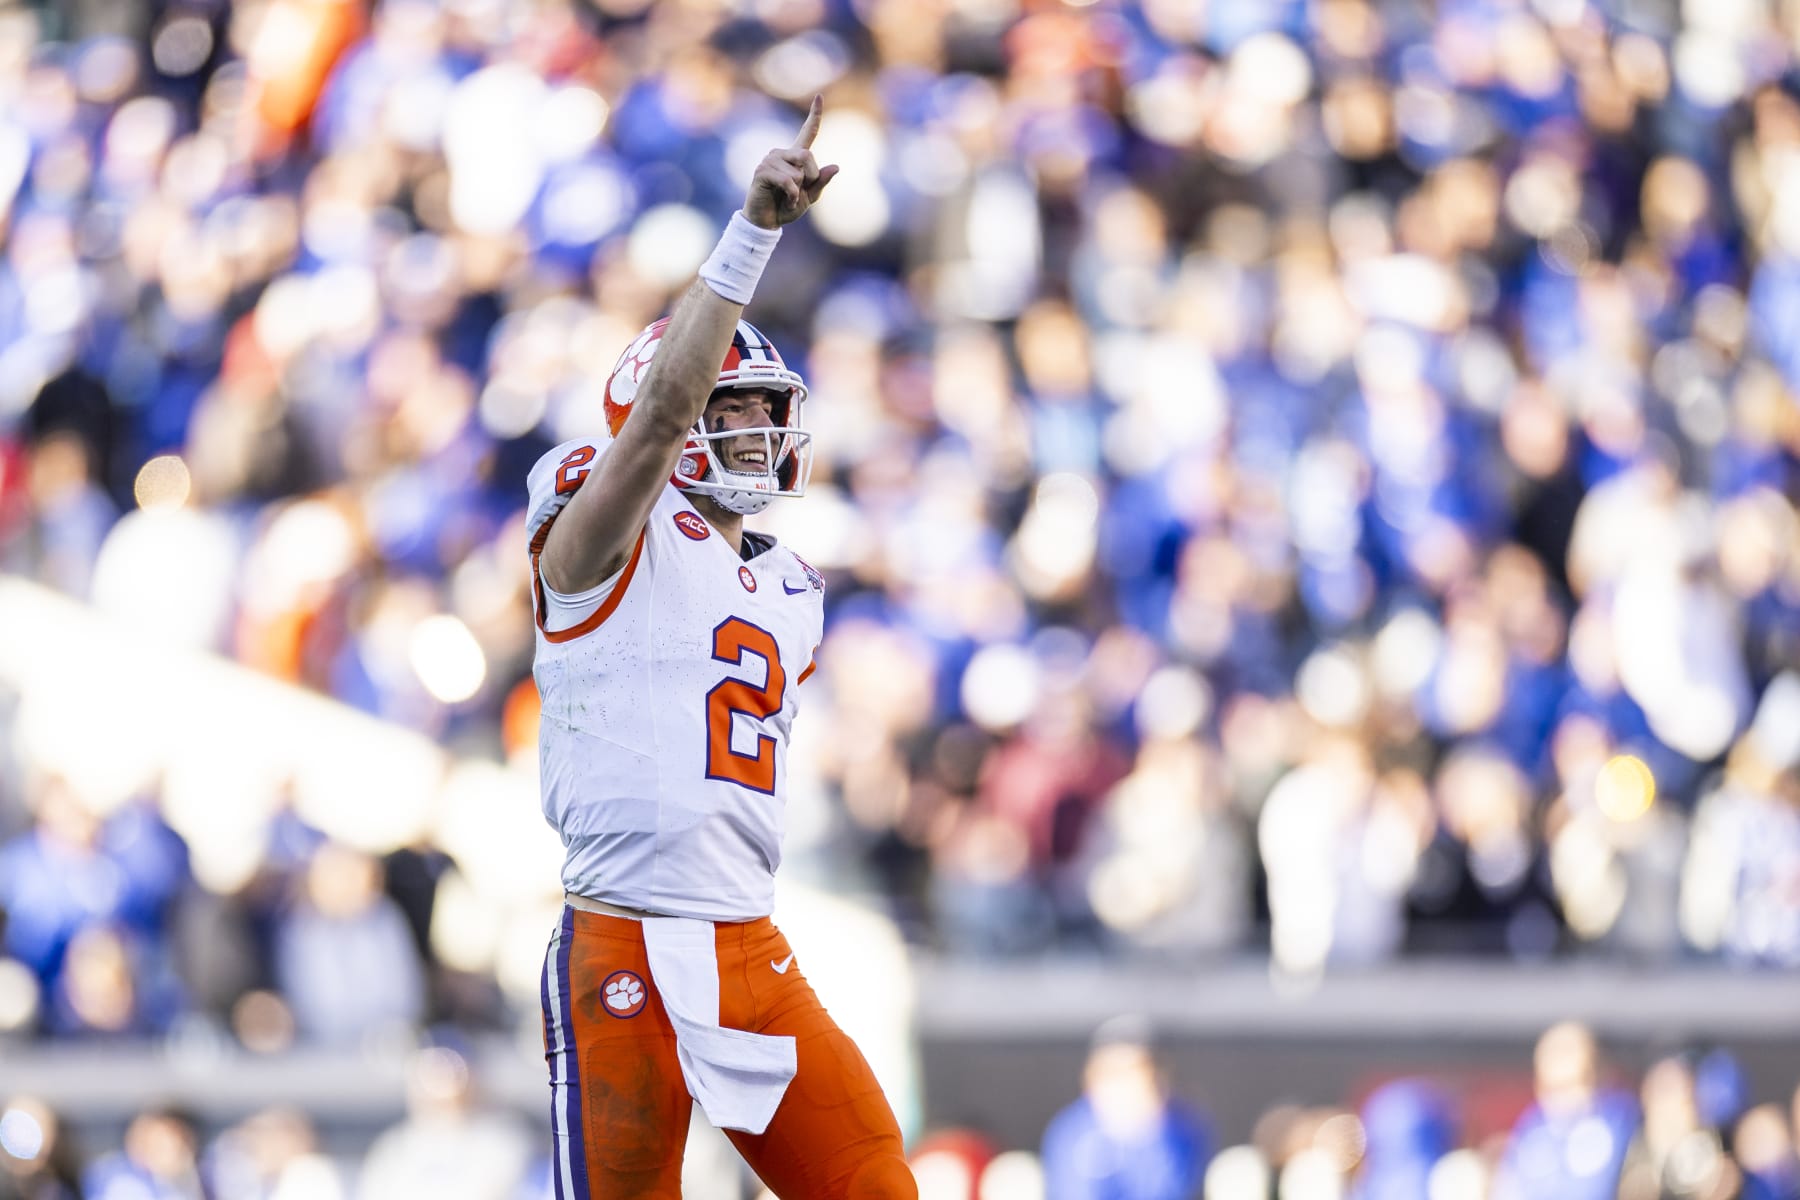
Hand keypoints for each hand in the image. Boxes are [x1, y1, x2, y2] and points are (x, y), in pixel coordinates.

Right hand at [742, 95, 839, 229]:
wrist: (767, 222)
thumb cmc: (787, 208)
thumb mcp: (810, 197)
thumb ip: (821, 182)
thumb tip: (836, 166)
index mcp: (796, 157)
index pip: (807, 132)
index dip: (815, 115)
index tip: (819, 96)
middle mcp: (782, 153)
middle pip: (807, 155)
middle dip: (810, 177)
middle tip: (799, 192)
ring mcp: (770, 160)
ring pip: (798, 170)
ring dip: (798, 189)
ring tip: (787, 197)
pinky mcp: (762, 171)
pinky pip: (787, 181)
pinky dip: (791, 195)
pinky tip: (785, 201)